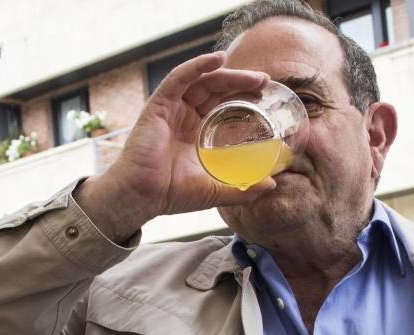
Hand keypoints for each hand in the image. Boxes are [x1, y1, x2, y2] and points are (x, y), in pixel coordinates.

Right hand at [75, 52, 275, 241]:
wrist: (142, 196)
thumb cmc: (171, 195)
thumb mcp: (215, 192)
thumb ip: (242, 188)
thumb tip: (271, 185)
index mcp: (195, 133)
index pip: (222, 107)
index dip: (243, 98)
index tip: (265, 96)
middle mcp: (184, 117)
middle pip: (216, 90)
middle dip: (241, 83)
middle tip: (264, 82)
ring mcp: (171, 109)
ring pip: (203, 81)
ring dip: (228, 74)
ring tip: (253, 77)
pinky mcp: (159, 104)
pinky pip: (180, 77)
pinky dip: (198, 65)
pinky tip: (217, 59)